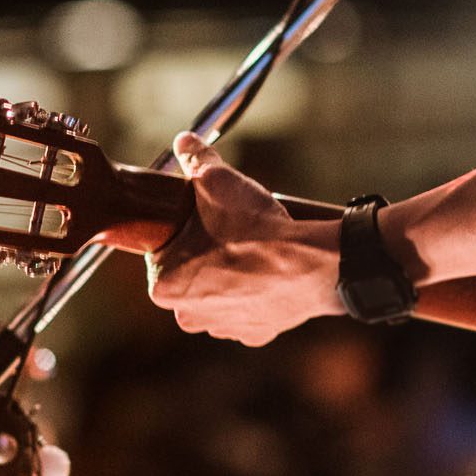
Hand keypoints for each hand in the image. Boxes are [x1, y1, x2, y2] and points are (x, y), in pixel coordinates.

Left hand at [145, 132, 344, 344]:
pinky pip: (248, 308)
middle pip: (189, 274)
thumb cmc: (255, 229)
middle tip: (228, 232)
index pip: (163, 252)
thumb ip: (194, 159)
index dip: (184, 231)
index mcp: (164, 286)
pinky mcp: (255, 334)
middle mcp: (187, 315)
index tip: (203, 220)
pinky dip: (256, 292)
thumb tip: (184, 141)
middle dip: (205, 254)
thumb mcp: (217, 182)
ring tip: (249, 250)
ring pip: (218, 294)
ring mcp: (222, 327)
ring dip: (229, 276)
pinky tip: (267, 273)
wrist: (311, 265)